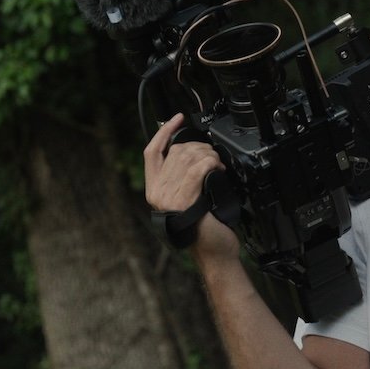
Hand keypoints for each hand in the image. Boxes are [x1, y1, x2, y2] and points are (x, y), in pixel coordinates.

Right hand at [143, 114, 238, 258]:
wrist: (213, 251)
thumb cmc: (205, 226)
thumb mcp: (189, 197)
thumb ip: (182, 176)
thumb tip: (191, 150)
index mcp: (154, 189)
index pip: (151, 152)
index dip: (163, 131)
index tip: (177, 118)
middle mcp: (157, 192)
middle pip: (176, 150)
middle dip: (200, 146)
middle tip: (213, 156)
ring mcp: (167, 197)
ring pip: (188, 157)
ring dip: (209, 155)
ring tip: (217, 164)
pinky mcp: (182, 201)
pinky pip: (197, 169)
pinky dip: (211, 164)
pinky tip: (218, 169)